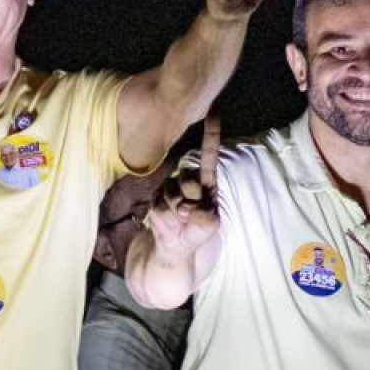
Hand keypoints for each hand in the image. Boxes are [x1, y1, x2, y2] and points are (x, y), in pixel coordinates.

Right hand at [144, 115, 222, 257]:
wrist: (168, 255)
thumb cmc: (194, 238)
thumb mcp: (208, 229)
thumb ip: (204, 220)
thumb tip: (190, 208)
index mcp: (208, 188)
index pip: (208, 160)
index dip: (209, 138)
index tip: (212, 114)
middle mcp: (189, 186)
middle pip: (188, 178)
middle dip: (189, 197)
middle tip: (188, 216)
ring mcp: (171, 193)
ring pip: (172, 190)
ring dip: (176, 208)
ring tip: (179, 222)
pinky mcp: (157, 201)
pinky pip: (160, 203)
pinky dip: (165, 215)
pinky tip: (168, 223)